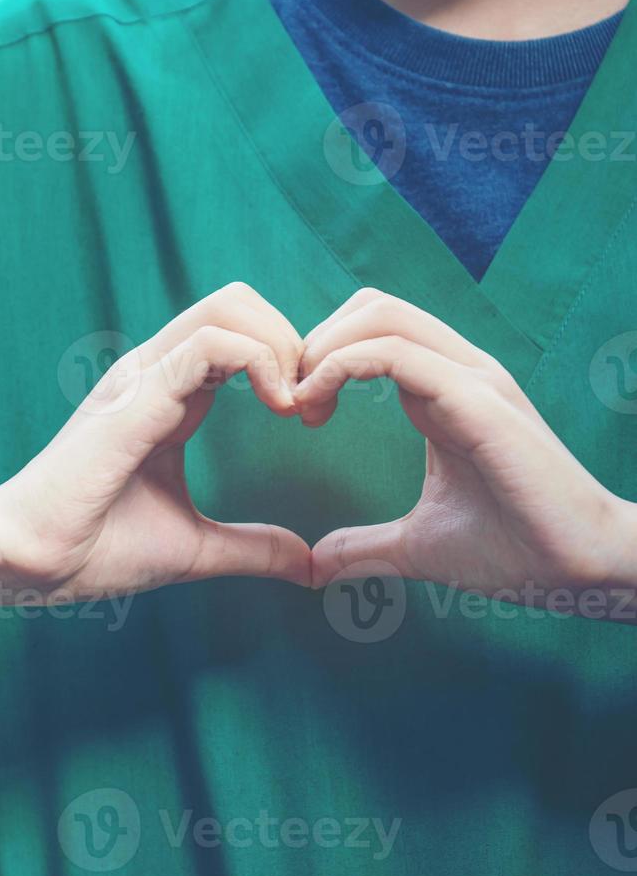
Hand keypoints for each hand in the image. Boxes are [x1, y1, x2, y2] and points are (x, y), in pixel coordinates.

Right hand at [0, 282, 311, 600]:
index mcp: (165, 394)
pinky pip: (212, 342)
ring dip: (281, 345)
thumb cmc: (94, 548)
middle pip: (236, 301)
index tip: (311, 419)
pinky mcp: (137, 394)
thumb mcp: (195, 547)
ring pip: (228, 306)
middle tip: (310, 406)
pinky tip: (277, 408)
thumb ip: (252, 547)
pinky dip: (262, 362)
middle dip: (291, 340)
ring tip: (294, 405)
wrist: (31, 561)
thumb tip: (307, 565)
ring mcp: (142, 377)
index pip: (236, 333)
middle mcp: (153, 373)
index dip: (288, 362)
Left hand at [295, 288, 636, 610]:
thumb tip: (316, 565)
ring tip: (300, 405)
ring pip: (382, 315)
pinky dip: (341, 367)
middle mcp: (460, 371)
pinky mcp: (478, 402)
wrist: (583, 570)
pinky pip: (397, 354)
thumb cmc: (517, 550)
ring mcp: (473, 381)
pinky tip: (317, 409)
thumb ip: (366, 545)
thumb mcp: (419, 545)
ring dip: (323, 349)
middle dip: (315, 341)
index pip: (374, 329)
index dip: (321, 356)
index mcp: (445, 391)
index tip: (296, 412)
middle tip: (291, 402)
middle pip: (372, 306)